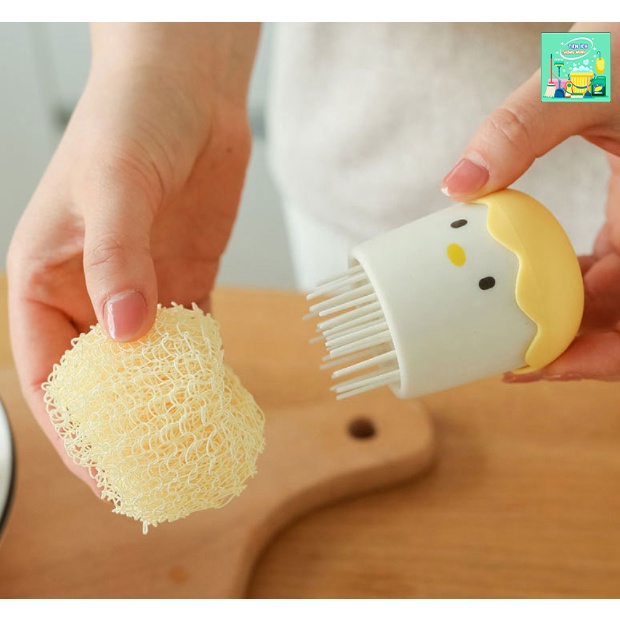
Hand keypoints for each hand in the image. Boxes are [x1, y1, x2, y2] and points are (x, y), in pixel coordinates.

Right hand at [7, 23, 259, 491]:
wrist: (188, 89)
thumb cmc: (131, 118)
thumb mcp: (113, 184)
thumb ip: (117, 260)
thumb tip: (126, 333)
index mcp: (46, 275)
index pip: (48, 370)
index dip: (71, 426)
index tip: (100, 469)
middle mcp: (92, 291)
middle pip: (100, 379)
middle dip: (120, 428)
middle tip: (150, 475)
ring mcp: (142, 289)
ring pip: (148, 366)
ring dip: (165, 407)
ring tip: (187, 450)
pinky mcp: (185, 280)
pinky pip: (191, 339)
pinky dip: (201, 372)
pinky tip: (215, 401)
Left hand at [440, 22, 619, 382]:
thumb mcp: (588, 76)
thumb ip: (521, 126)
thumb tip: (457, 184)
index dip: (593, 353)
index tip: (533, 366)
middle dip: (582, 352)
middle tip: (518, 364)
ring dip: (575, 326)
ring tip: (516, 336)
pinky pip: (612, 272)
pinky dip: (577, 291)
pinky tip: (535, 292)